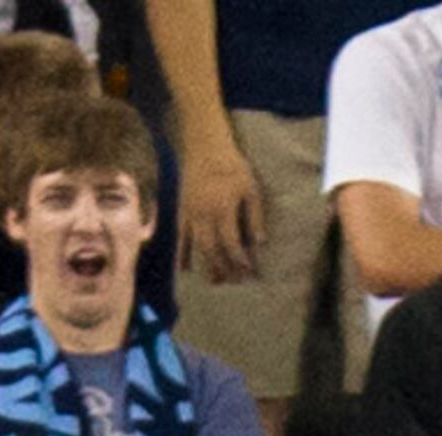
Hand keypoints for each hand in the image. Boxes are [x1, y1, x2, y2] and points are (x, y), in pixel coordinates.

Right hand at [181, 141, 265, 283]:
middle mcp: (204, 215)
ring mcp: (191, 215)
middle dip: (224, 268)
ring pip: (197, 247)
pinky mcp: (182, 212)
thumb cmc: (232, 166)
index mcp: (223, 209)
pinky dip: (182, 254)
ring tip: (215, 281)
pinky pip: (181, 238)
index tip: (249, 271)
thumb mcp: (250, 188)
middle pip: (213, 250)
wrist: (204, 148)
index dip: (240, 260)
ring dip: (206, 266)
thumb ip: (254, 216)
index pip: (231, 243)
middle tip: (235, 281)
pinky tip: (185, 269)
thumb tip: (260, 243)